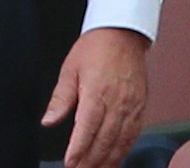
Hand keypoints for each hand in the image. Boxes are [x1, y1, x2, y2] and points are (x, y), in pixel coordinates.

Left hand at [42, 27, 151, 167]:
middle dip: (91, 161)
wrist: (123, 33)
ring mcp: (131, 106)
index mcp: (97, 92)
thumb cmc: (96, 47)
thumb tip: (48, 120)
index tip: (70, 163)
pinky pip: (133, 135)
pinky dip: (124, 151)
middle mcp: (117, 102)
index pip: (86, 128)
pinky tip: (115, 159)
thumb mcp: (70, 68)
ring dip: (107, 160)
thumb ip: (60, 98)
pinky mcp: (141, 107)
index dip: (78, 150)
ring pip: (120, 142)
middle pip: (104, 140)